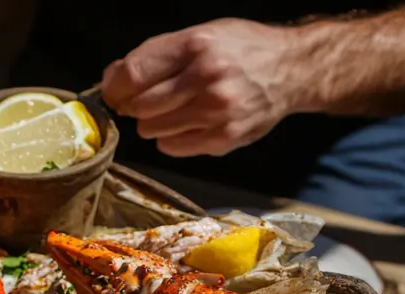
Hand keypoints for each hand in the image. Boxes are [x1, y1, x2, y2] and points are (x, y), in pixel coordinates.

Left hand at [100, 18, 304, 156]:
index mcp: (197, 45)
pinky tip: (190, 122)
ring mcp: (217, 111)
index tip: (114, 91)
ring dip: (154, 122)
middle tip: (146, 100)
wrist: (293, 69)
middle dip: (134, 105)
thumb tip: (111, 78)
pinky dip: (172, 138)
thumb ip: (156, 55)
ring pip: (151, 130)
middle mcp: (207, 77)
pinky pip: (172, 147)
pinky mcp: (224, 137)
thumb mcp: (201, 35)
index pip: (133, 74)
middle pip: (139, 106)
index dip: (114, 87)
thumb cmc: (241, 49)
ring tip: (175, 109)